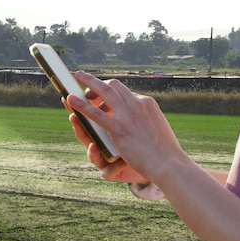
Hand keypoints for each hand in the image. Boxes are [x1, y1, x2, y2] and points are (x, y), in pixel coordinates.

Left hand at [67, 71, 185, 185]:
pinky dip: (82, 105)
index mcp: (147, 103)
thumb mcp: (158, 128)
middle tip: (86, 82)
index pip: (125, 91)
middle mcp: (138, 104)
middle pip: (114, 86)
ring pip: (104, 92)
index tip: (103, 93)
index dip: (112, 91)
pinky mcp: (120, 129)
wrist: (168, 164)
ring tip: (77, 76)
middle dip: (99, 82)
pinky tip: (71, 100)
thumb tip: (142, 121)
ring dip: (89, 83)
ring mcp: (128, 115)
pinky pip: (96, 114)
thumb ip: (146, 121)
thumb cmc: (165, 152)